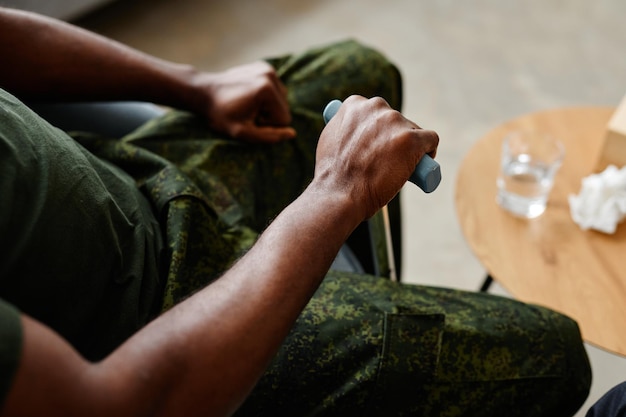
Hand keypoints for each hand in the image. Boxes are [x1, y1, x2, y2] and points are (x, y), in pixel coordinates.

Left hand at [195, 61, 296, 142]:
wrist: (204, 92)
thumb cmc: (220, 114)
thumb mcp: (243, 132)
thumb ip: (269, 137)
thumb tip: (293, 134)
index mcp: (267, 90)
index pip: (284, 119)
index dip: (268, 125)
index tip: (250, 120)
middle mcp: (270, 75)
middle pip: (285, 107)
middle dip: (269, 115)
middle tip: (247, 112)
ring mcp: (267, 68)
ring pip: (282, 99)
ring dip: (268, 106)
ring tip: (247, 104)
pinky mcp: (263, 66)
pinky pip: (275, 88)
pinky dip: (265, 95)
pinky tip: (248, 95)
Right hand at [313, 95, 438, 219]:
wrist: (339, 193)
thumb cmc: (333, 175)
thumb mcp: (332, 139)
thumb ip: (345, 128)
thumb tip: (355, 132)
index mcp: (355, 104)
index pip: (376, 112)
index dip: (378, 130)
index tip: (377, 145)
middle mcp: (376, 107)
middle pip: (396, 120)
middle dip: (394, 138)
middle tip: (388, 160)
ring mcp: (395, 122)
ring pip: (413, 131)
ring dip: (410, 146)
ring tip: (400, 167)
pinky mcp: (412, 139)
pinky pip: (430, 139)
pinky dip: (428, 150)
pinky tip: (423, 163)